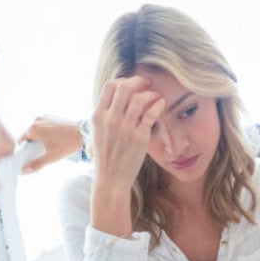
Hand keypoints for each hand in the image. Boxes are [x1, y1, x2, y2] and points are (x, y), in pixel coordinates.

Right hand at [19, 116, 82, 172]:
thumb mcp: (52, 157)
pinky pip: (43, 126)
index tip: (30, 156)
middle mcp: (37, 120)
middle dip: (33, 144)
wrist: (85, 133)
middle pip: (29, 135)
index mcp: (33, 129)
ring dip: (39, 138)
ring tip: (50, 146)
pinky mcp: (52, 116)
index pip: (21, 140)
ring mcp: (45, 117)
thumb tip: (24, 170)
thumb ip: (37, 163)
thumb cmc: (69, 144)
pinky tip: (54, 139)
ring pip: (36, 130)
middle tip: (42, 153)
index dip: (24, 149)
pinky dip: (45, 132)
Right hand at [90, 76, 164, 236]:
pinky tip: (161, 103)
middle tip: (147, 83)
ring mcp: (125, 128)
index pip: (110, 86)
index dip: (122, 81)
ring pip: (139, 98)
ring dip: (150, 93)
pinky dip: (158, 104)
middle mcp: (110, 120)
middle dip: (138, 81)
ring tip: (155, 95)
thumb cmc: (106, 156)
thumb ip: (105, 115)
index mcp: (98, 116)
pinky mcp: (139, 137)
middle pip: (125, 87)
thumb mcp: (99, 133)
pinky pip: (150, 114)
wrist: (111, 179)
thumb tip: (115, 99)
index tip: (131, 84)